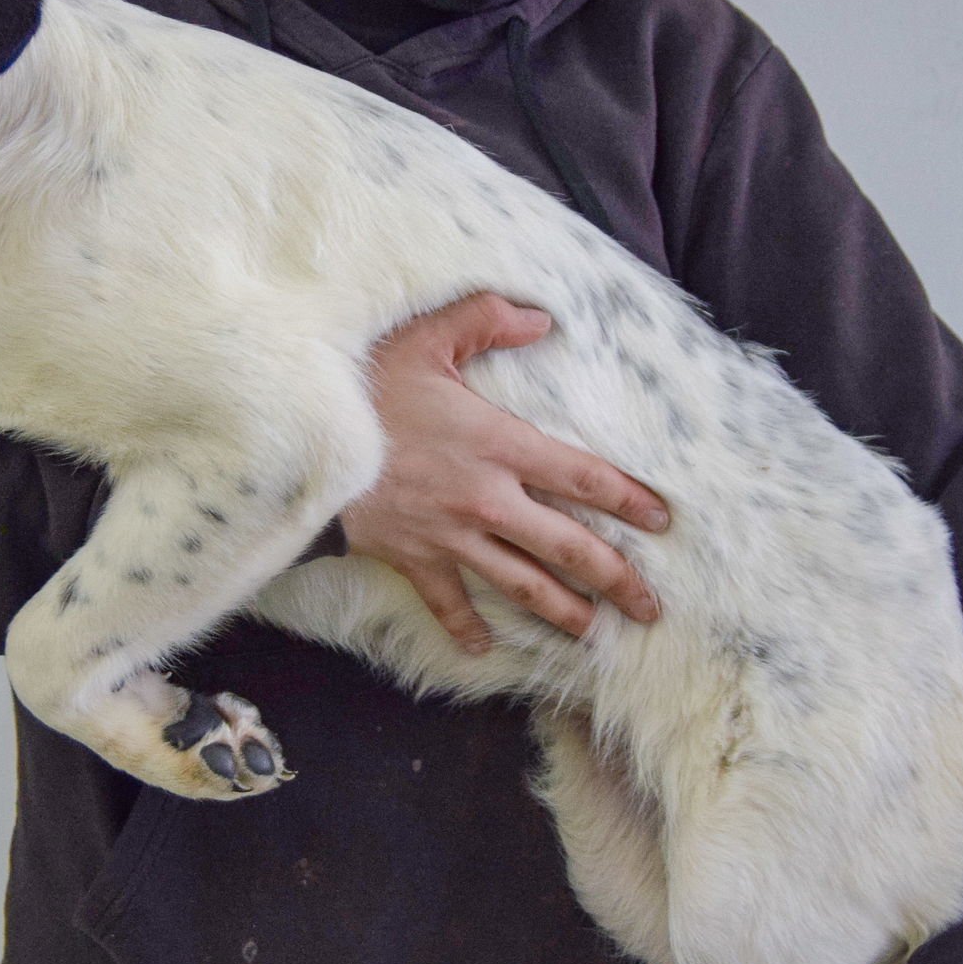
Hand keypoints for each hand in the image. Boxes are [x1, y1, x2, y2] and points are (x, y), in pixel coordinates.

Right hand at [340, 293, 668, 651]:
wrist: (300, 445)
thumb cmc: (363, 386)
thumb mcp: (425, 337)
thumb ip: (485, 319)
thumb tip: (541, 317)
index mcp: (500, 445)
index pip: (582, 477)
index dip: (628, 500)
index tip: (662, 521)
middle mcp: (486, 499)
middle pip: (567, 547)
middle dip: (615, 579)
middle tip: (649, 607)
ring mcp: (450, 536)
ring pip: (521, 584)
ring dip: (562, 612)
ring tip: (594, 634)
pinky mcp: (414, 558)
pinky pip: (447, 602)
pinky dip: (465, 626)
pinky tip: (484, 646)